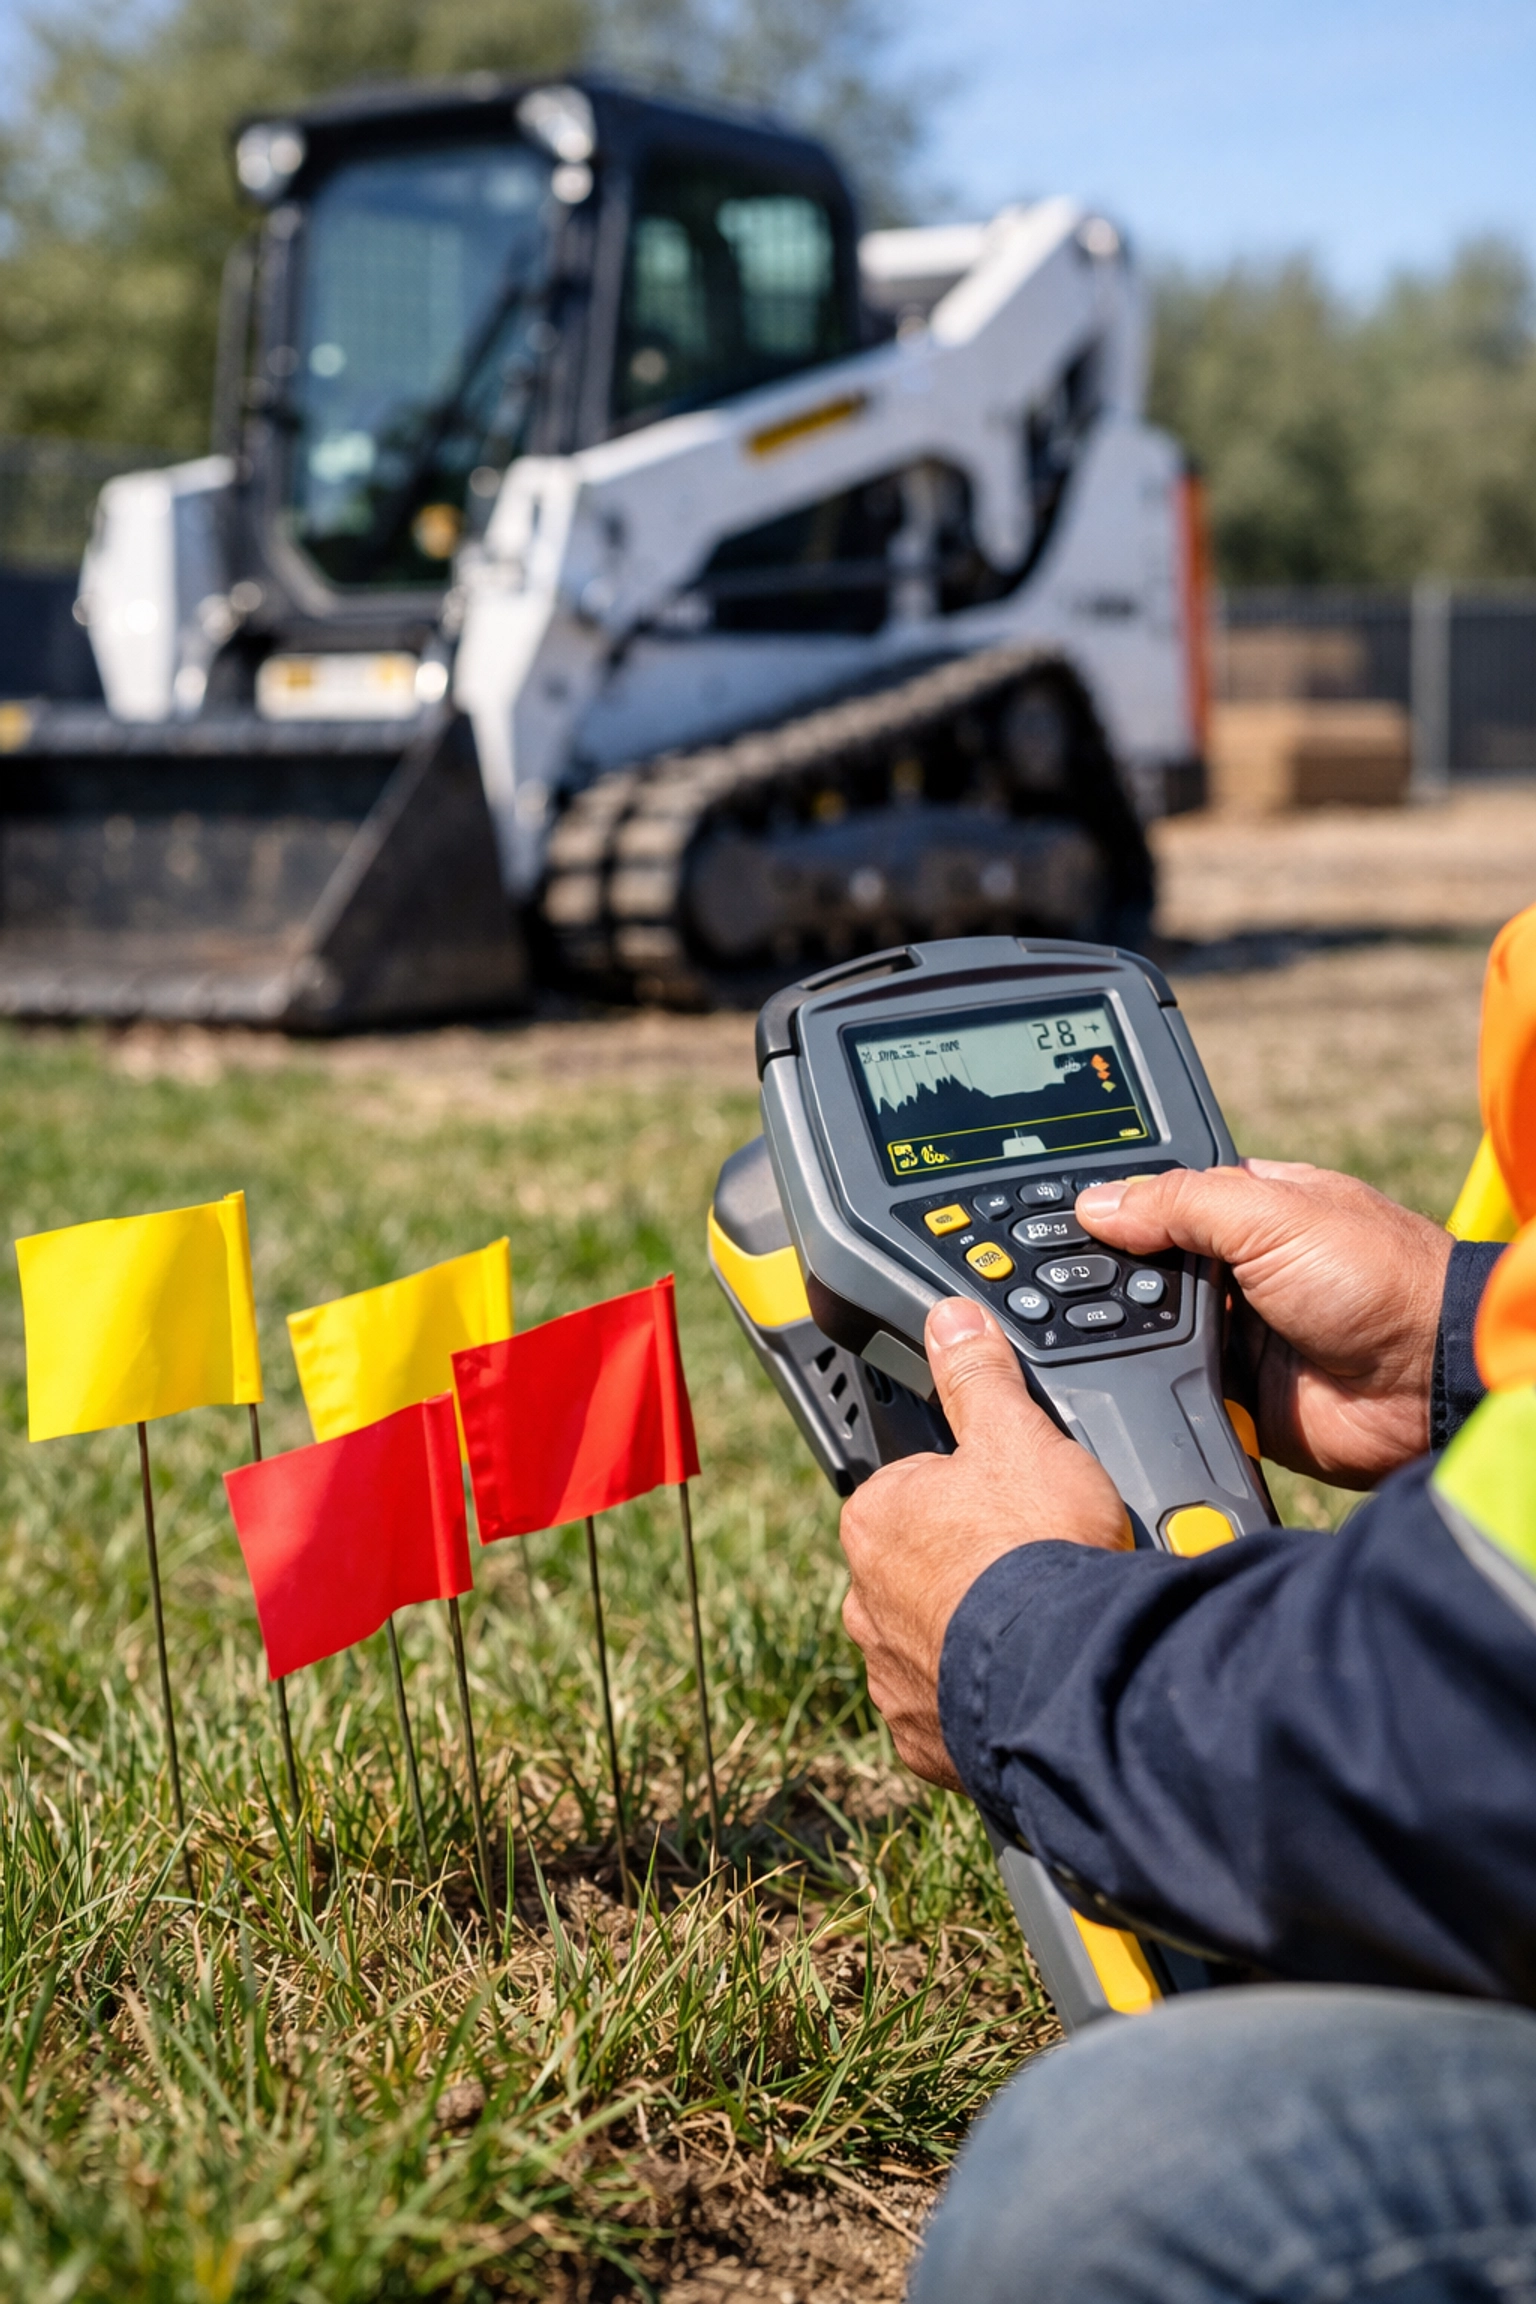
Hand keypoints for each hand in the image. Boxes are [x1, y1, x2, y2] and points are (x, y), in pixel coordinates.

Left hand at [839, 1296, 1130, 1788]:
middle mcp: (865, 1603)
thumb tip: (950, 1321)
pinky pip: (953, 1714)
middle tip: (1035, 1564)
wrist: (1071, 1673)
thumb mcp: (1017, 1435)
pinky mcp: (926, 1742)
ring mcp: (892, 1677)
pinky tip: (1033, 1680)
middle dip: (968, 1569)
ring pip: (934, 1644)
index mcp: (876, 1520)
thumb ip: (979, 1377)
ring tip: (1041, 1626)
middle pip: (919, 1570)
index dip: (968, 1492)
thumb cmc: (1039, 1552)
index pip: (911, 1491)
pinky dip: (987, 1700)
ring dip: (975, 1637)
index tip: (1012, 1505)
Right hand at [1077, 1161, 1451, 1487]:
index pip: (1161, 1198)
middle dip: (1111, 1274)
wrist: (1428, 1385)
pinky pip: (1170, 1388)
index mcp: (1251, 1209)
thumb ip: (1180, 1204)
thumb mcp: (1273, 1215)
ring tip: (1090, 1327)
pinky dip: (1150, 1385)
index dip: (1115, 1206)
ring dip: (1129, 1332)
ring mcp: (1236, 1334)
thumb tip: (1096, 1205)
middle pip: (1145, 1266)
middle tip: (1056, 1279)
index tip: (1057, 1216)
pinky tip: (1119, 1375)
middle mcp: (1239, 1270)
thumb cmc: (1381, 1279)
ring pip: (1148, 1329)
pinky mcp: (1234, 1394)